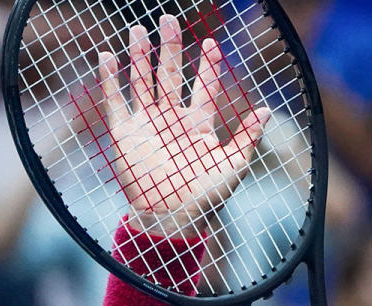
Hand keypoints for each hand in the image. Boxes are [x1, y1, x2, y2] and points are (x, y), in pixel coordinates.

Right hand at [97, 14, 268, 232]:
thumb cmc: (208, 197)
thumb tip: (264, 110)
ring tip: (139, 28)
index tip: (211, 43)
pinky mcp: (124, 134)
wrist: (174, 219)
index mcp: (199, 125)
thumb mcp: (234, 164)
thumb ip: (247, 136)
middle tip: (170, 19)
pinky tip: (108, 56)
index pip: (203, 87)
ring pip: (142, 82)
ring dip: (140, 56)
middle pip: (170, 75)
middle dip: (171, 47)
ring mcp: (147, 124)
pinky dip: (111, 80)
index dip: (207, 66)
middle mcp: (172, 119)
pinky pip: (115, 102)